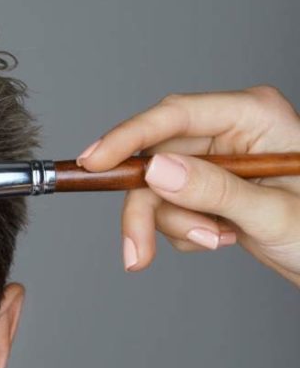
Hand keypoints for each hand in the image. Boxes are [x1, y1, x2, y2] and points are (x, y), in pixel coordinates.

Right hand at [77, 85, 299, 285]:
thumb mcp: (274, 213)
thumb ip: (214, 190)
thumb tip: (156, 171)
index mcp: (253, 115)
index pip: (175, 116)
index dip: (128, 138)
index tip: (94, 162)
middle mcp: (230, 130)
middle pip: (157, 159)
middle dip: (150, 209)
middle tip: (137, 252)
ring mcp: (217, 159)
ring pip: (157, 188)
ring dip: (175, 224)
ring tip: (217, 242)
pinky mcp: (207, 186)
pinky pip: (168, 207)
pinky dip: (184, 231)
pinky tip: (221, 239)